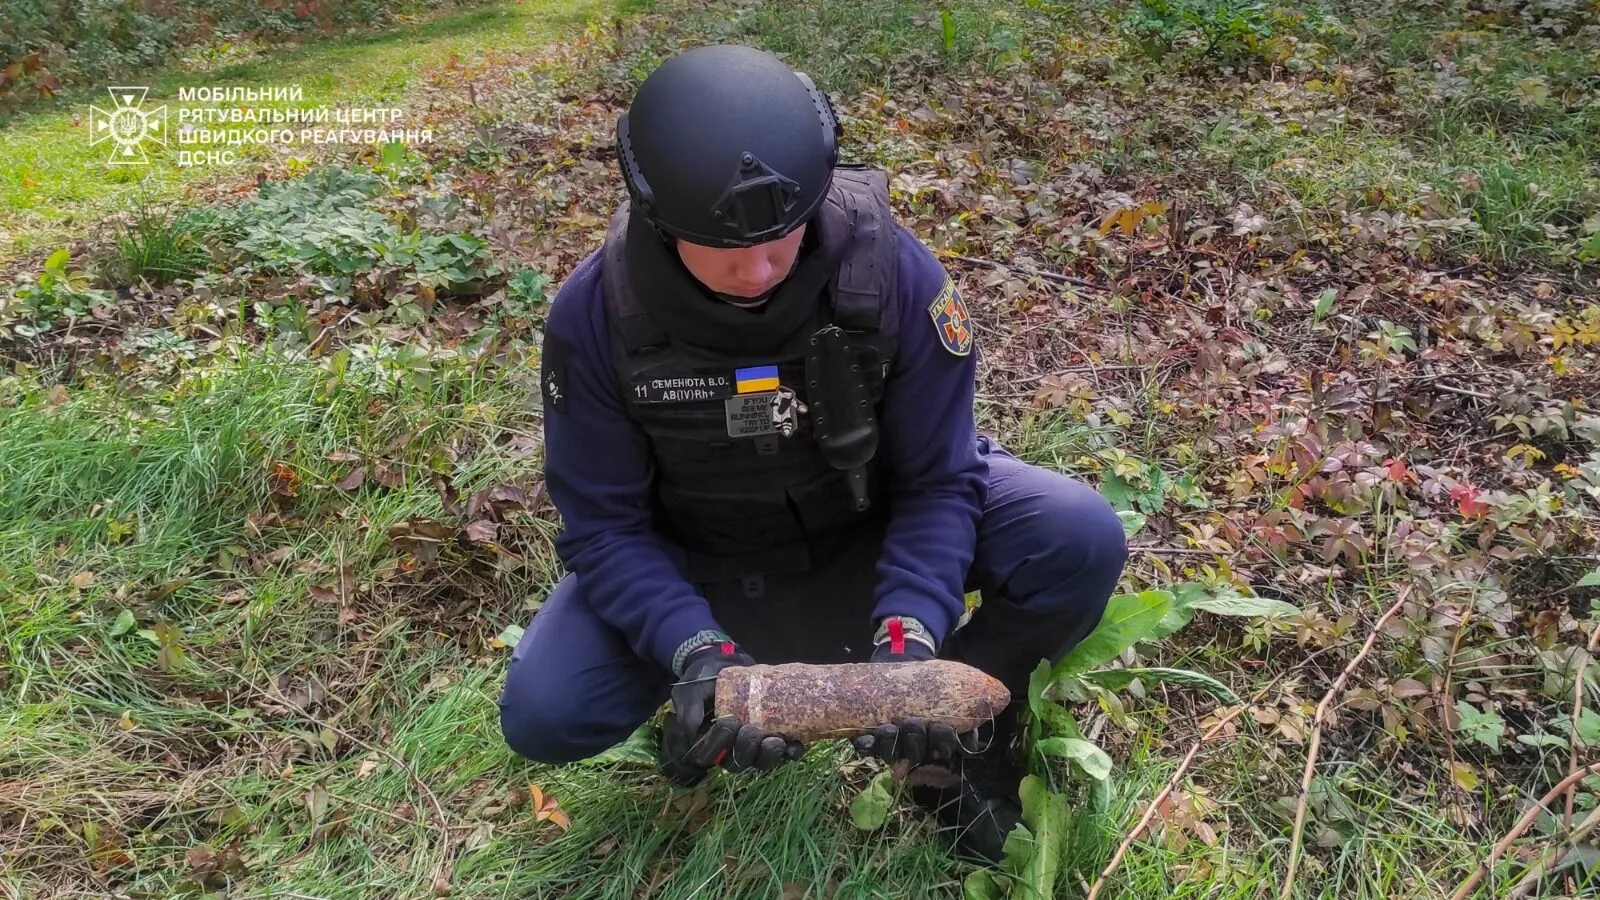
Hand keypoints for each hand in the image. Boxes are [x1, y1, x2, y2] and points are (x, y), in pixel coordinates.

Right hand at [660, 639, 802, 786]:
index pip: (712, 754)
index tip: (727, 723)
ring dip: (770, 755)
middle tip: (751, 730)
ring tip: (776, 742)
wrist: (725, 663)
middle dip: (747, 750)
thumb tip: (692, 730)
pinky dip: (791, 751)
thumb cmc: (704, 678)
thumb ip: (689, 708)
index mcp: (708, 742)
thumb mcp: (690, 690)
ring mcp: (754, 745)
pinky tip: (796, 745)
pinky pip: (784, 753)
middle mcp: (731, 749)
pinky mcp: (773, 736)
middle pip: (739, 763)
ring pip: (762, 761)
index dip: (720, 744)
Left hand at [851, 616, 978, 766]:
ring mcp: (894, 745)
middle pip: (918, 755)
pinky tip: (861, 739)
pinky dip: (865, 744)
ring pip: (893, 754)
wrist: (902, 667)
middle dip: (917, 741)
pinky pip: (867, 748)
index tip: (942, 728)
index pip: (945, 753)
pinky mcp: (871, 738)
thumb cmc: (934, 682)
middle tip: (915, 723)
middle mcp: (917, 748)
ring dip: (891, 742)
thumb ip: (974, 698)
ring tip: (890, 728)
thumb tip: (1001, 699)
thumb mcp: (957, 687)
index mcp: (940, 741)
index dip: (942, 744)